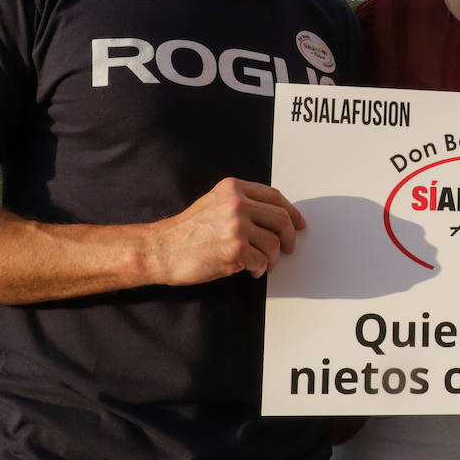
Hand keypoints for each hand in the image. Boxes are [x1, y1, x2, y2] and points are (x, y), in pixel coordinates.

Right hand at [147, 178, 304, 285]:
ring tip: (261, 263)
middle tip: (288, 248)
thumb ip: (241, 202)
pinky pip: (262, 261)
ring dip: (271, 258)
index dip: (292, 212)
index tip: (299, 223)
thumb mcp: (214, 203)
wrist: (161, 250)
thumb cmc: (186, 231)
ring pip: (274, 244)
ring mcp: (237, 227)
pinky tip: (249, 270)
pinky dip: (259, 269)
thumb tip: (274, 216)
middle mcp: (237, 204)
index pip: (275, 197)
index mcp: (233, 189)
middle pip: (281, 219)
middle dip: (289, 237)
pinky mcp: (235, 250)